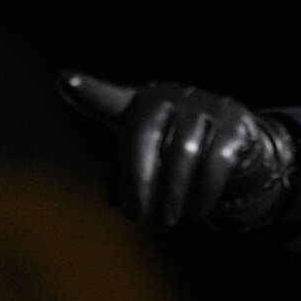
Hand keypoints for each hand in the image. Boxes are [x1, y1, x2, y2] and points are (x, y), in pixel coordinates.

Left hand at [55, 71, 299, 230]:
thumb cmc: (176, 155)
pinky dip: (203, 194)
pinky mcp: (236, 122)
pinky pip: (217, 161)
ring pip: (184, 152)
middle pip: (145, 136)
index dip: (87, 91)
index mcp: (139, 105)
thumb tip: (117, 200)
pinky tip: (196, 213)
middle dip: (139, 180)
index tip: (64, 80)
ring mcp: (206, 104)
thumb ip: (123, 177)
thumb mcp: (145, 164)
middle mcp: (170, 96)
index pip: (108, 99)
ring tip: (168, 220)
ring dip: (173, 193)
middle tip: (139, 216)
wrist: (235, 148)